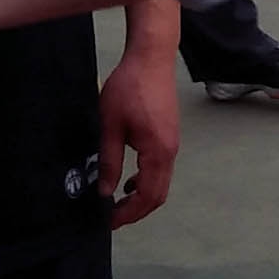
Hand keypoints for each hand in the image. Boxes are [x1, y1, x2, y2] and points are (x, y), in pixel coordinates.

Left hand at [97, 49, 179, 229]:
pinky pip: (161, 169)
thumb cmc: (129, 86)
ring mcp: (172, 143)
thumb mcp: (110, 125)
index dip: (129, 213)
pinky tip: (129, 180)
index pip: (147, 196)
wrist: (151, 57)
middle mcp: (170, 151)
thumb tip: (105, 191)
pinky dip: (147, 181)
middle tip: (113, 218)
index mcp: (157, 151)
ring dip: (142, 197)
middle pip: (158, 195)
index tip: (110, 221)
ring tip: (118, 202)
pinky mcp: (169, 135)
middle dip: (137, 211)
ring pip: (161, 183)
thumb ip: (109, 160)